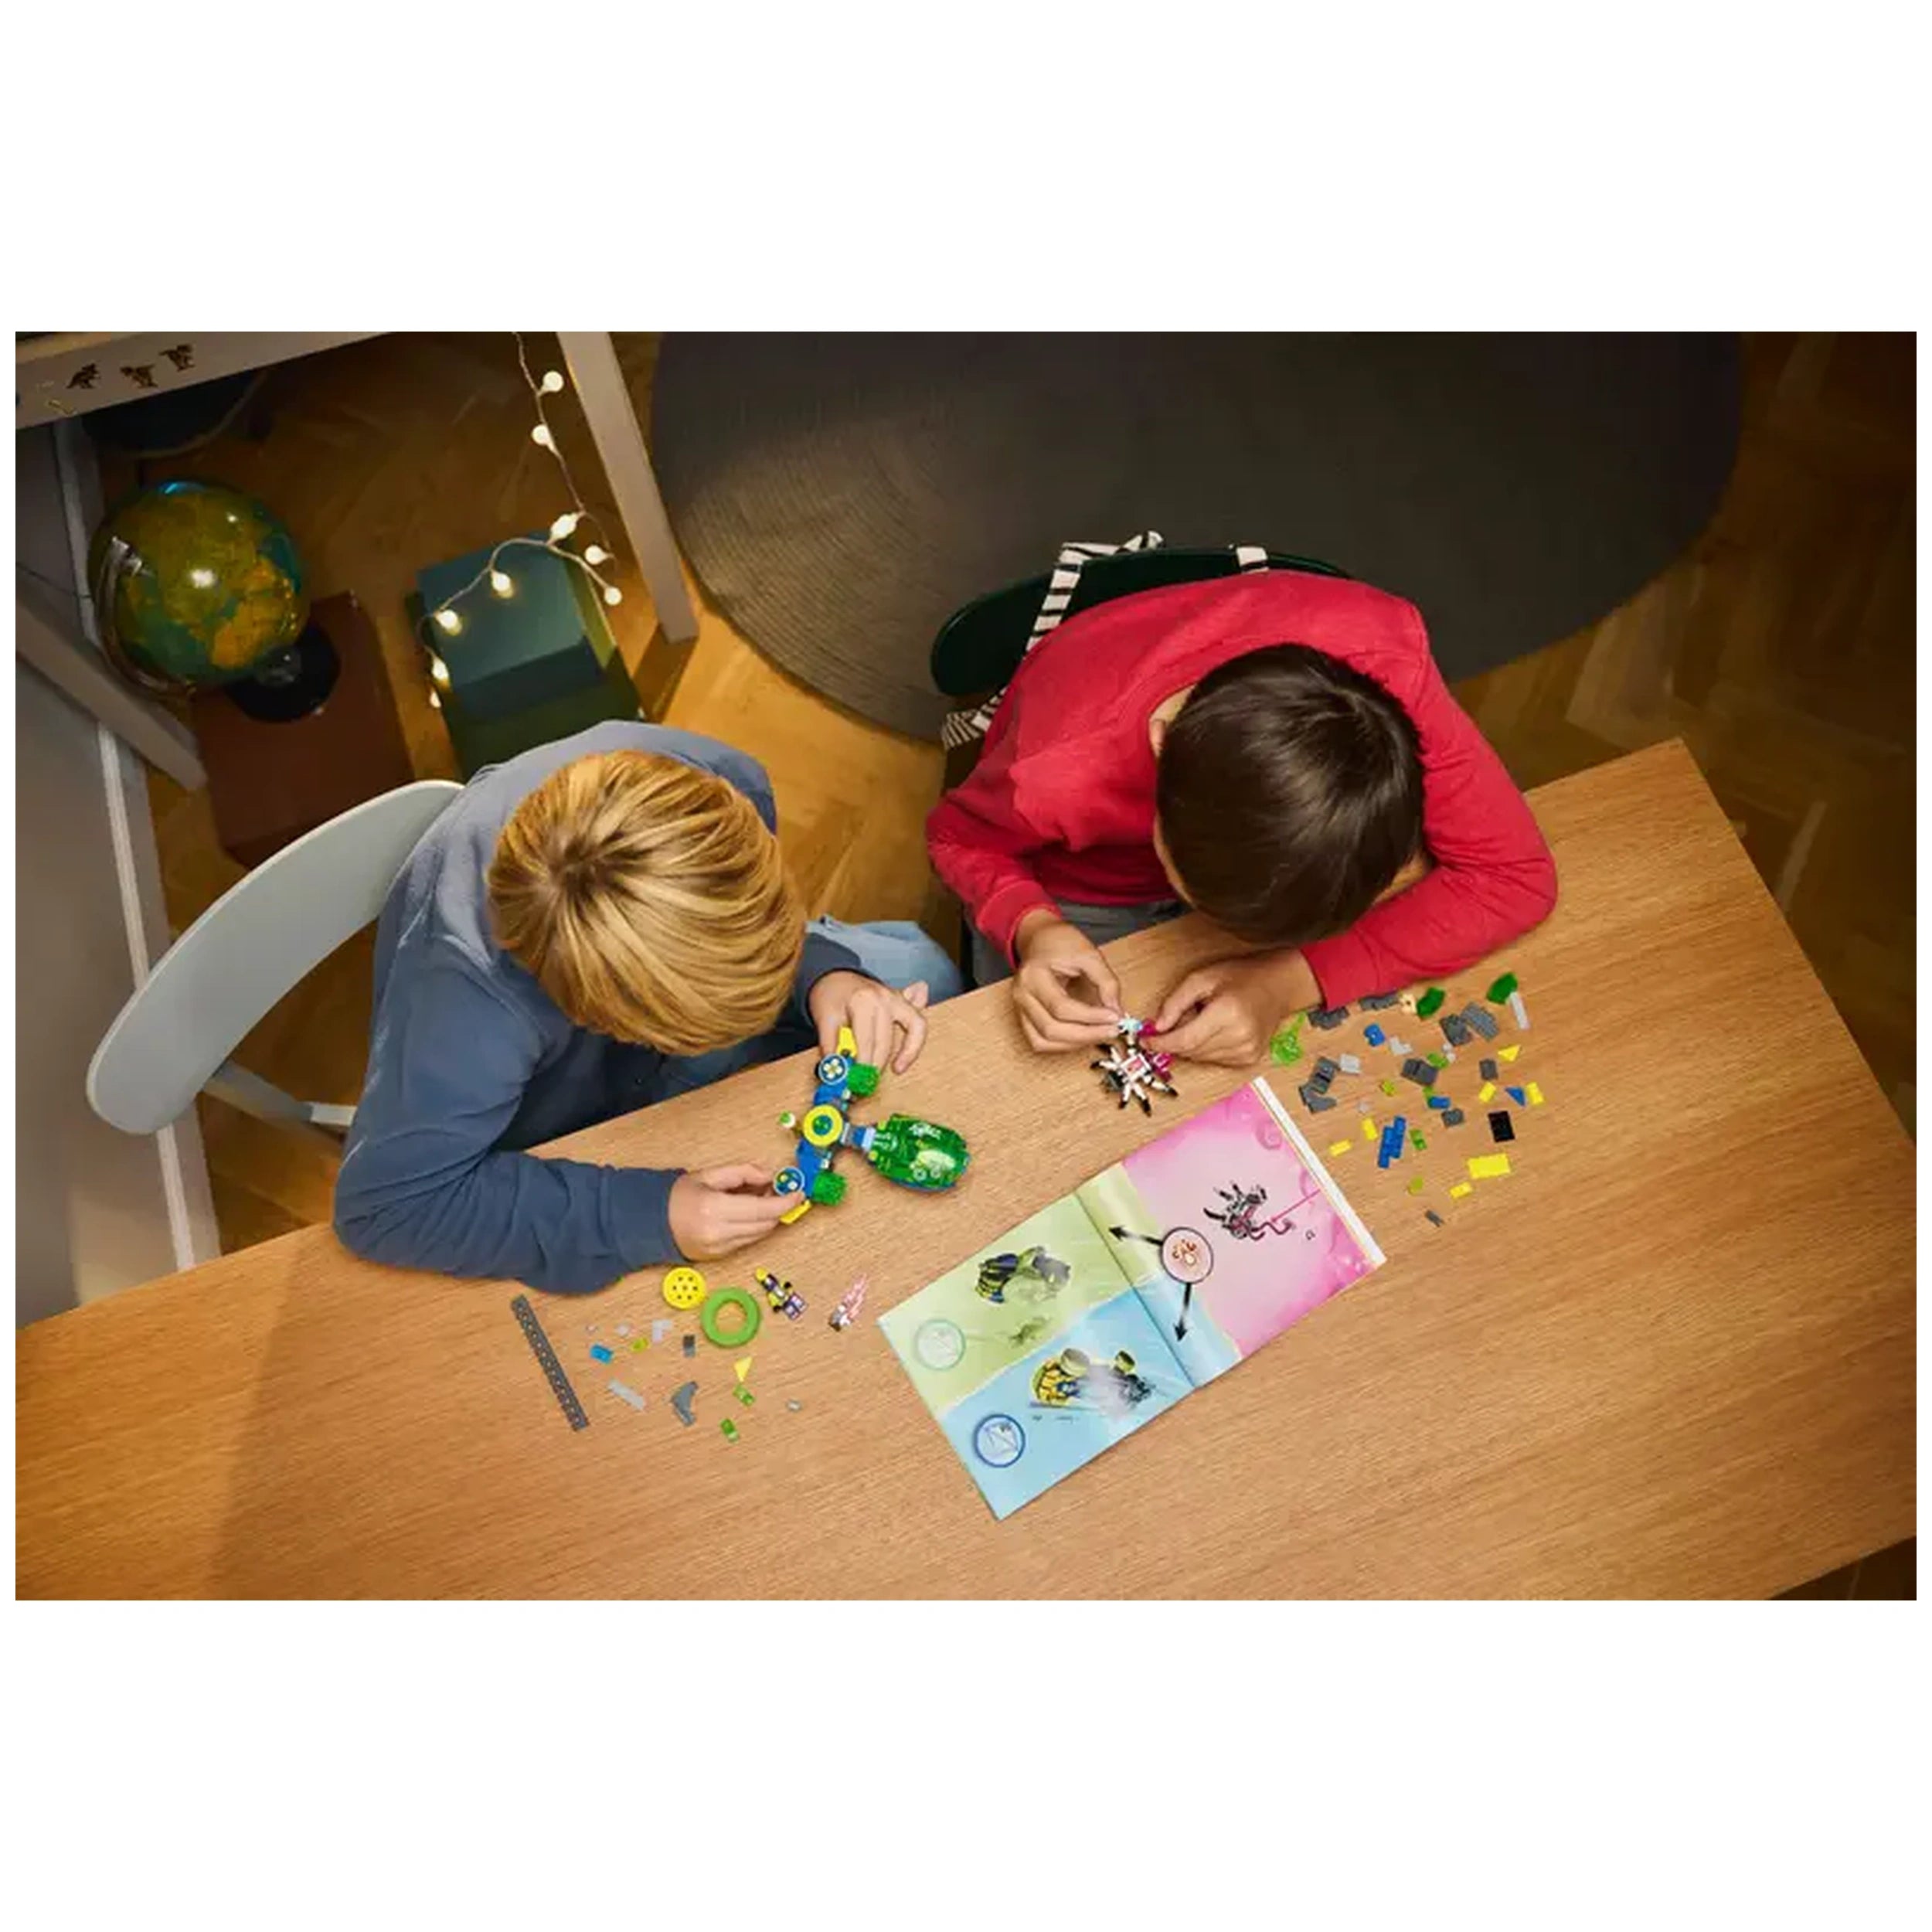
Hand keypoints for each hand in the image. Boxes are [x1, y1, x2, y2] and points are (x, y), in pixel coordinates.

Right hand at [668, 1163, 792, 1260]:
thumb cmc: (677, 1197)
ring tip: (762, 1198)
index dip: (785, 1202)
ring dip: (768, 1218)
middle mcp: (718, 1233)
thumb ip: (743, 1172)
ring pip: (760, 1235)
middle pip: (766, 1224)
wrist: (651, 1222)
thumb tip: (769, 1176)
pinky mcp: (719, 1256)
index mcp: (714, 1209)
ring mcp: (719, 1248)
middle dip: (779, 1208)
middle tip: (782, 1191)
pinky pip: (747, 1241)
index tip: (798, 1193)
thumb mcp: (709, 1175)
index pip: (763, 1209)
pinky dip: (755, 1227)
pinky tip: (749, 1213)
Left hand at [808, 969, 930, 1074]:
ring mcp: (897, 998)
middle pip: (888, 1040)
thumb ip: (831, 1048)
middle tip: (867, 1082)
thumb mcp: (823, 1019)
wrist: (834, 976)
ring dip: (909, 1051)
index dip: (863, 1066)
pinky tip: (912, 1048)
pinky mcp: (903, 1001)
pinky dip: (919, 1032)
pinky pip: (919, 1017)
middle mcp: (884, 998)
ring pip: (916, 1026)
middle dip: (878, 1066)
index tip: (855, 1083)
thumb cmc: (829, 995)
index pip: (867, 1042)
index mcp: (863, 1002)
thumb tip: (835, 1074)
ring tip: (897, 1068)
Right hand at [1011, 911, 1122, 1052]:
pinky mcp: (1024, 1018)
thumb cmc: (1060, 943)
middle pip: (1051, 1029)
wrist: (1040, 939)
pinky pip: (1039, 1042)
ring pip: (1043, 1042)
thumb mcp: (1089, 954)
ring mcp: (1020, 1009)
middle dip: (1086, 1035)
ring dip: (1074, 1043)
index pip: (1061, 1007)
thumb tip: (1116, 1009)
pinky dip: (1062, 1045)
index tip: (1114, 1016)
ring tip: (1099, 1034)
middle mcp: (1022, 995)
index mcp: (1033, 975)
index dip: (1091, 1017)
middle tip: (1112, 1030)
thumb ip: (1106, 981)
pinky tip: (1082, 1036)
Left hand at [1150, 951, 1319, 1067]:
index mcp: (1227, 1014)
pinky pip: (1214, 1060)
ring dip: (1191, 1044)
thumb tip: (1157, 1026)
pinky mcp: (1249, 1058)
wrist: (1278, 986)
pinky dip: (1206, 1048)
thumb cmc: (1242, 977)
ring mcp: (1247, 1051)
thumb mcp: (1202, 978)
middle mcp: (1239, 1037)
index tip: (1145, 1041)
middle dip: (1175, 1039)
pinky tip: (1214, 1030)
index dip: (1161, 1043)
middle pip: (1190, 1051)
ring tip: (1203, 1019)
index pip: (1184, 1040)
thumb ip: (1175, 1002)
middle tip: (1177, 1020)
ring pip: (1200, 1058)